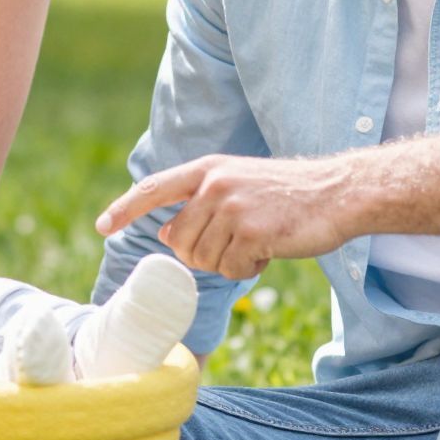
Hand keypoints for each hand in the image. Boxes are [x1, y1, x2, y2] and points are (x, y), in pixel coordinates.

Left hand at [94, 154, 358, 279]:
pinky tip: (269, 250)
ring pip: (203, 259)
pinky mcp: (252, 232)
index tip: (102, 226)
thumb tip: (165, 233)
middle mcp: (214, 185)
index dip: (125, 209)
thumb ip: (199, 204)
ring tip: (257, 241)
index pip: (154, 189)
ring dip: (228, 262)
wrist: (337, 193)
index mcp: (207, 170)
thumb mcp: (237, 186)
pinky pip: (230, 269)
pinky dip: (247, 269)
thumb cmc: (286, 195)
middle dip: (201, 254)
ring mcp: (231, 208)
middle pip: (178, 241)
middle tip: (234, 244)